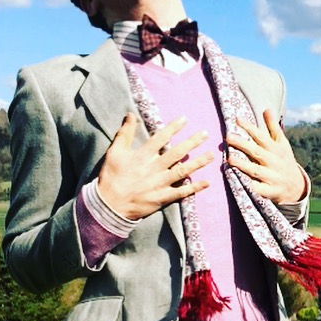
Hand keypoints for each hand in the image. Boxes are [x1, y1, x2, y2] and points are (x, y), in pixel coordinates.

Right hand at [97, 113, 213, 219]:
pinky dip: (195, 188)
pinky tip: (207, 182)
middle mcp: (154, 168)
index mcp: (143, 156)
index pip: (161, 138)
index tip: (185, 119)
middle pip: (177, 153)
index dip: (173, 128)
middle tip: (205, 133)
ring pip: (183, 171)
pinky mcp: (163, 197)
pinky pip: (182, 192)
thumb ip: (124, 133)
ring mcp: (160, 183)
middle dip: (192, 142)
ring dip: (199, 162)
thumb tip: (130, 114)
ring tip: (212, 155)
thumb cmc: (111, 177)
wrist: (109, 205)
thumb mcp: (114, 152)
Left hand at [226, 109, 306, 203]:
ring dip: (243, 165)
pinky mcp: (270, 191)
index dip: (250, 128)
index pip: (261, 137)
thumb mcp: (282, 144)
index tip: (237, 119)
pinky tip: (239, 182)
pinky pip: (259, 189)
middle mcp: (274, 162)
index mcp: (276, 149)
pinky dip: (250, 186)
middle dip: (242, 144)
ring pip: (256, 170)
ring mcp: (272, 177)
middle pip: (256, 152)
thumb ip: (273, 127)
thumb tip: (266, 109)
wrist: (296, 186)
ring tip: (230, 160)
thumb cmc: (284, 160)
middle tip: (228, 137)